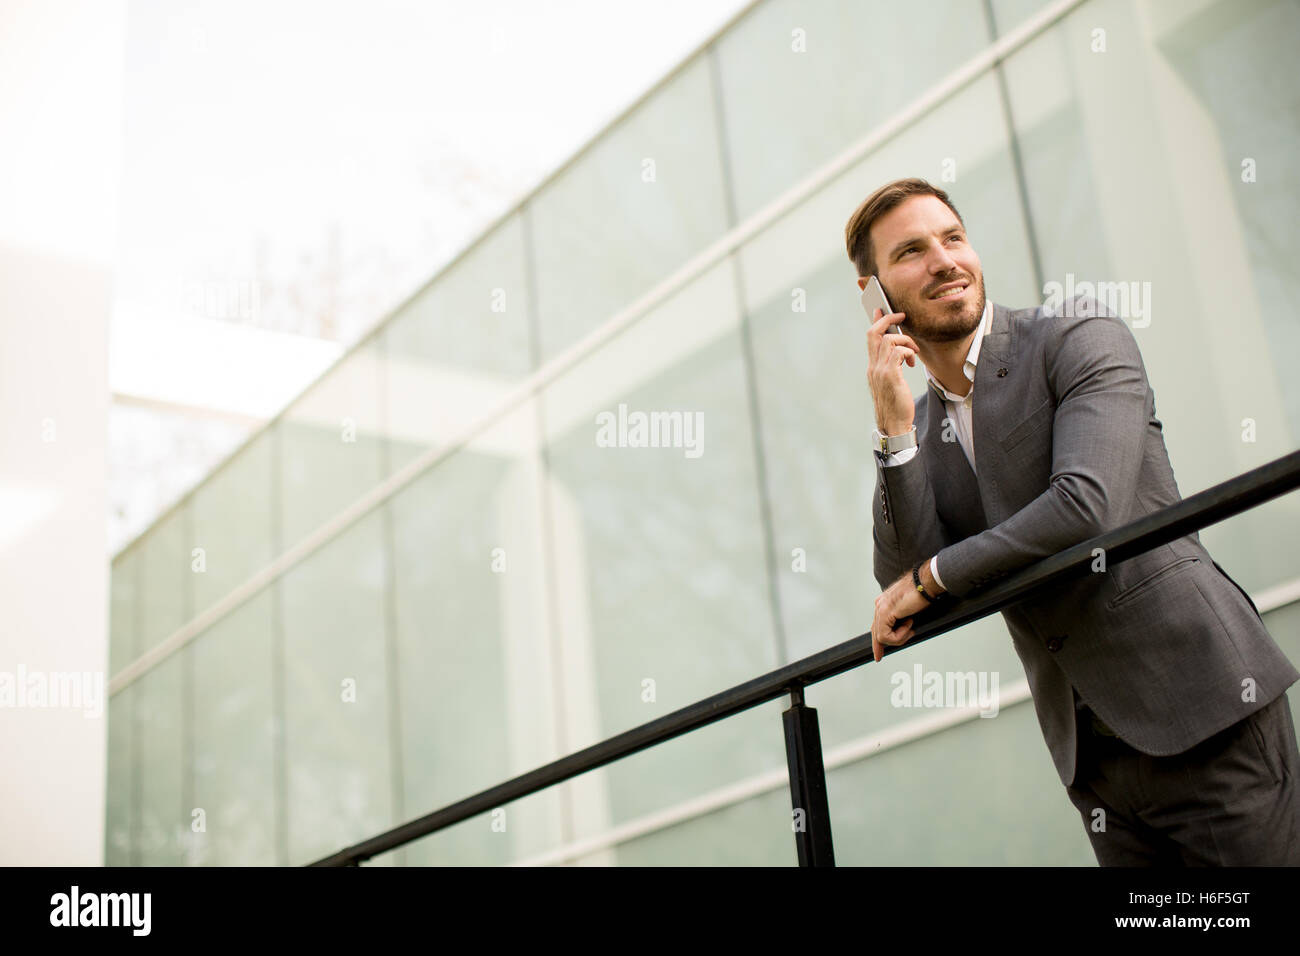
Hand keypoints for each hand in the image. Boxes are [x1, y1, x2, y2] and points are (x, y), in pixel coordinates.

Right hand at [867, 310, 920, 434]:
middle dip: (888, 319)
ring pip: (888, 340)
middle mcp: (873, 367)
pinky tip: (913, 360)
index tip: (882, 310)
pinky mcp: (891, 376)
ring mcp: (880, 371)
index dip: (876, 321)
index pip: (870, 337)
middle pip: (874, 333)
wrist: (894, 424)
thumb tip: (901, 353)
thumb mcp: (891, 382)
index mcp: (872, 367)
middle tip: (901, 316)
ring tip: (914, 351)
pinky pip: (898, 352)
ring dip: (905, 340)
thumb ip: (892, 366)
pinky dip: (908, 351)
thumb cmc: (896, 404)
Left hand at [870, 567, 933, 662]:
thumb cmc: (923, 594)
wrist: (926, 583)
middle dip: (877, 646)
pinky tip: (909, 624)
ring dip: (899, 637)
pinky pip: (886, 635)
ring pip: (881, 636)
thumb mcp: (910, 611)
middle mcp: (880, 604)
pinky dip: (900, 635)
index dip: (877, 640)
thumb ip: (902, 620)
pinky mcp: (885, 612)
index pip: (877, 625)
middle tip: (878, 657)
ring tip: (911, 628)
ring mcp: (881, 608)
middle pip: (875, 631)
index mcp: (884, 603)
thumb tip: (904, 631)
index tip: (878, 653)